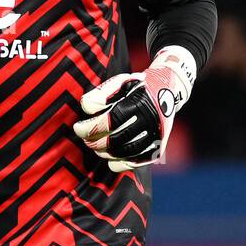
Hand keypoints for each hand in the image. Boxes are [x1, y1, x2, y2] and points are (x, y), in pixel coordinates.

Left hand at [73, 48, 194, 171]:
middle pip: (115, 140)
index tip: (77, 127)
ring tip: (95, 145)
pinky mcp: (157, 149)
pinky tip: (109, 156)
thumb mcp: (121, 81)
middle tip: (85, 137)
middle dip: (94, 142)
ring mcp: (155, 138)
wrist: (168, 91)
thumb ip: (102, 93)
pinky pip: (135, 163)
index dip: (90, 128)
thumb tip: (86, 108)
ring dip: (103, 152)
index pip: (110, 121)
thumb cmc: (138, 87)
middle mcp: (151, 122)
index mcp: (140, 104)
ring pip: (124, 153)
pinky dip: (118, 163)